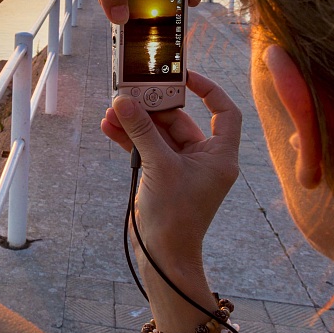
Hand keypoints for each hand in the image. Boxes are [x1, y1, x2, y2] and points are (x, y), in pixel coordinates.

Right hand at [101, 71, 240, 258]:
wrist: (162, 255)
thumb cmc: (175, 216)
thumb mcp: (159, 166)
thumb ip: (141, 131)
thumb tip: (123, 101)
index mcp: (219, 155)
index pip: (224, 112)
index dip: (208, 90)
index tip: (184, 77)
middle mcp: (203, 158)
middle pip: (180, 120)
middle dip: (151, 108)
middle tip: (128, 95)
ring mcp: (181, 167)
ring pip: (158, 134)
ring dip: (135, 123)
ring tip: (110, 112)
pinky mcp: (162, 175)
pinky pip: (146, 148)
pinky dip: (129, 138)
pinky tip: (109, 128)